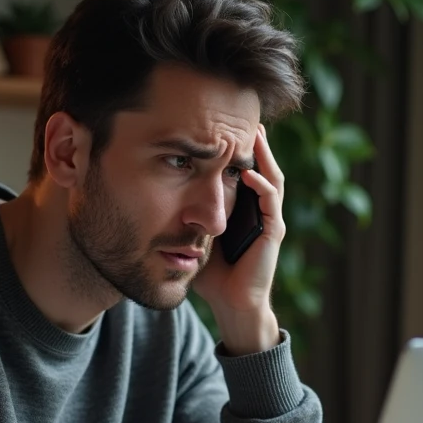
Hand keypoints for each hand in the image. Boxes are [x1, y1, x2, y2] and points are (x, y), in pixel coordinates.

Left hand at [193, 125, 284, 354]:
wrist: (232, 304)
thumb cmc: (213, 275)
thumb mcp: (194, 235)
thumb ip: (183, 216)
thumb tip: (149, 194)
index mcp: (245, 209)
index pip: (244, 170)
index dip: (237, 148)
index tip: (223, 126)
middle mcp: (261, 211)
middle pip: (262, 166)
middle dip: (255, 143)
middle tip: (246, 118)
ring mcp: (270, 220)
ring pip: (272, 178)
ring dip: (264, 156)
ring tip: (254, 134)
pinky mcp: (273, 233)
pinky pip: (270, 203)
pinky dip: (261, 186)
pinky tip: (248, 173)